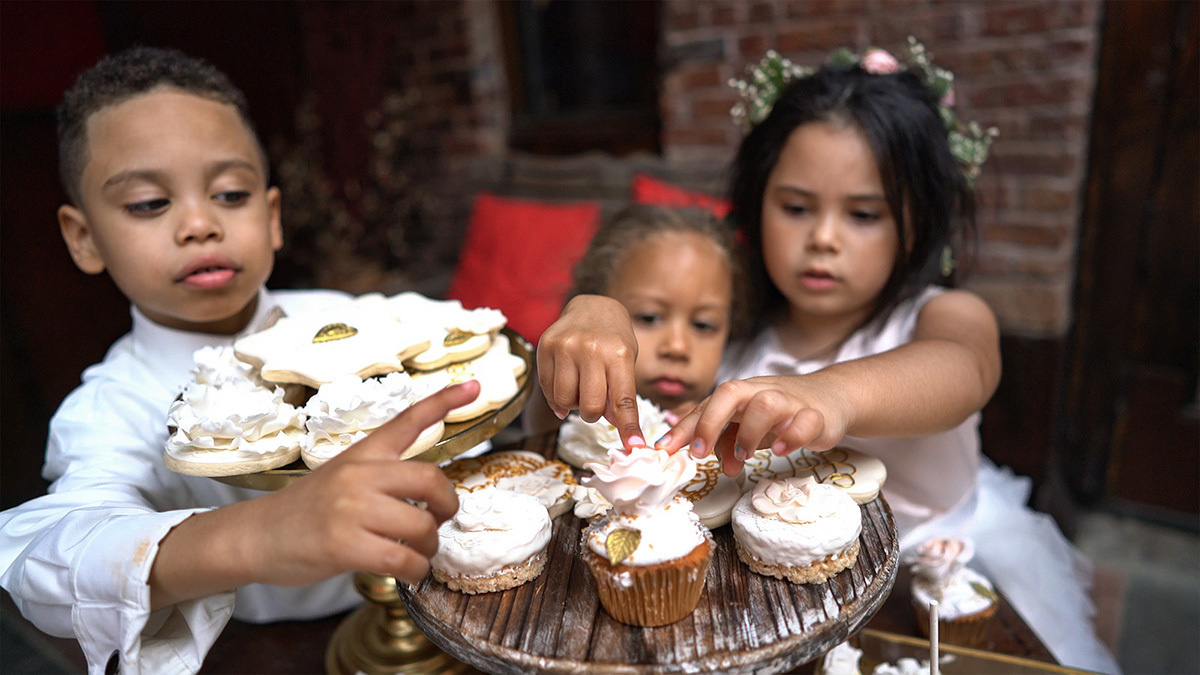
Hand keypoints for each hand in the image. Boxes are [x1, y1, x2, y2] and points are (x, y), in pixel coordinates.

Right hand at [150, 381, 480, 609]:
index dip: (444, 401)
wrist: (254, 536)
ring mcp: (351, 509)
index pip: (408, 420)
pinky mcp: (344, 544)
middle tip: (440, 521)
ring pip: (422, 525)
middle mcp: (359, 475)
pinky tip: (408, 572)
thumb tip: (428, 497)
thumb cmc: (305, 511)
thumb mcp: (341, 476)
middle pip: (431, 479)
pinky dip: (416, 571)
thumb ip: (381, 477)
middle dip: (448, 505)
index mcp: (362, 454)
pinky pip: (403, 559)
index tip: (476, 385)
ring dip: (430, 547)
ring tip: (417, 553)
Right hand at [537, 295, 643, 446]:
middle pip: (590, 406)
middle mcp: (590, 349)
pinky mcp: (545, 347)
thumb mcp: (626, 363)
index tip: (634, 448)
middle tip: (595, 402)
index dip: (628, 428)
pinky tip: (566, 382)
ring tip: (580, 387)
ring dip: (573, 404)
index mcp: (618, 353)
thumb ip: (620, 394)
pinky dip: (557, 396)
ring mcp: (565, 347)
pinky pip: (547, 389)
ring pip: (564, 400)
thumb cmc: (614, 340)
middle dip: (593, 413)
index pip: (623, 400)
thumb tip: (614, 425)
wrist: (592, 307)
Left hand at [655, 376, 850, 475]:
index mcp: (741, 393)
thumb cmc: (780, 412)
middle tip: (699, 453)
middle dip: (709, 422)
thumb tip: (700, 456)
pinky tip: (780, 450)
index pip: (707, 404)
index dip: (685, 427)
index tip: (666, 450)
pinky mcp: (816, 416)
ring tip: (743, 455)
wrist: (829, 398)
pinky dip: (791, 436)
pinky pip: (805, 421)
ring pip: (766, 403)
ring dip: (749, 432)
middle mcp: (762, 392)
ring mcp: (790, 402)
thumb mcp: (746, 424)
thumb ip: (722, 439)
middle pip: (730, 392)